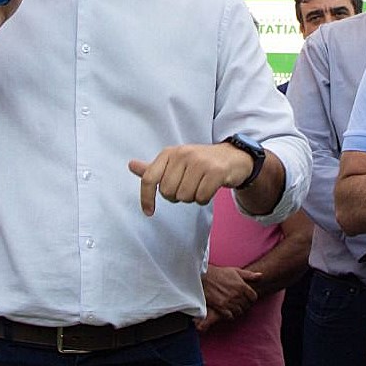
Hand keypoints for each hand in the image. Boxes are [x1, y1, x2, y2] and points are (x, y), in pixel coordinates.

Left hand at [128, 143, 254, 215]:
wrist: (234, 157)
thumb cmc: (201, 162)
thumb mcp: (176, 162)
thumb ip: (154, 168)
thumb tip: (131, 165)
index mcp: (169, 153)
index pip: (149, 178)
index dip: (146, 198)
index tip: (148, 212)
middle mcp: (183, 154)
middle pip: (168, 192)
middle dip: (177, 197)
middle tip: (188, 187)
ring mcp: (200, 162)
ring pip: (185, 197)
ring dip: (192, 198)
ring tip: (200, 186)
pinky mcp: (215, 171)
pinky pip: (201, 198)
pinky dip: (204, 199)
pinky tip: (210, 188)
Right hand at [201, 264, 261, 320]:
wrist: (204, 278)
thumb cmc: (220, 273)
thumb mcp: (235, 271)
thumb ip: (249, 275)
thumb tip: (261, 276)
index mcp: (242, 286)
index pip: (253, 297)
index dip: (251, 298)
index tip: (248, 298)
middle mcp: (237, 295)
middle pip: (247, 305)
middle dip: (245, 304)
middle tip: (240, 303)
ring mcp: (229, 302)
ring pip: (239, 311)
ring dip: (238, 310)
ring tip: (234, 306)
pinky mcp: (221, 307)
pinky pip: (230, 316)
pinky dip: (230, 315)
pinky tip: (228, 310)